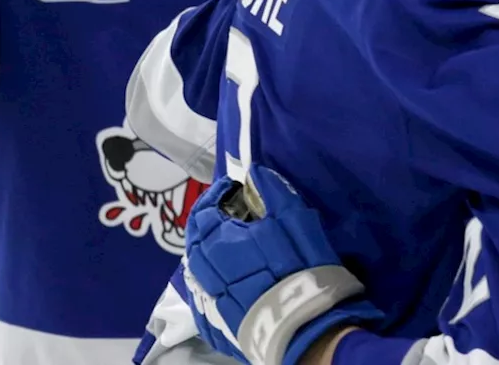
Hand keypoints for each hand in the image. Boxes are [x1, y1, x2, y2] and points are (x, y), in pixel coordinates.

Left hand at [183, 165, 381, 364]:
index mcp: (219, 240)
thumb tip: (253, 172)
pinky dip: (207, 279)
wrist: (303, 327)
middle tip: (227, 213)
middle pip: (194, 239)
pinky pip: (201, 295)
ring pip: (195, 268)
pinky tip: (222, 278)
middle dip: (207, 221)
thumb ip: (272, 191)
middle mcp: (204, 269)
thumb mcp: (294, 219)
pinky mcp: (214, 323)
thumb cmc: (300, 267)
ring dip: (205, 250)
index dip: (216, 195)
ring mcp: (207, 298)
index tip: (232, 188)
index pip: (203, 210)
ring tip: (226, 245)